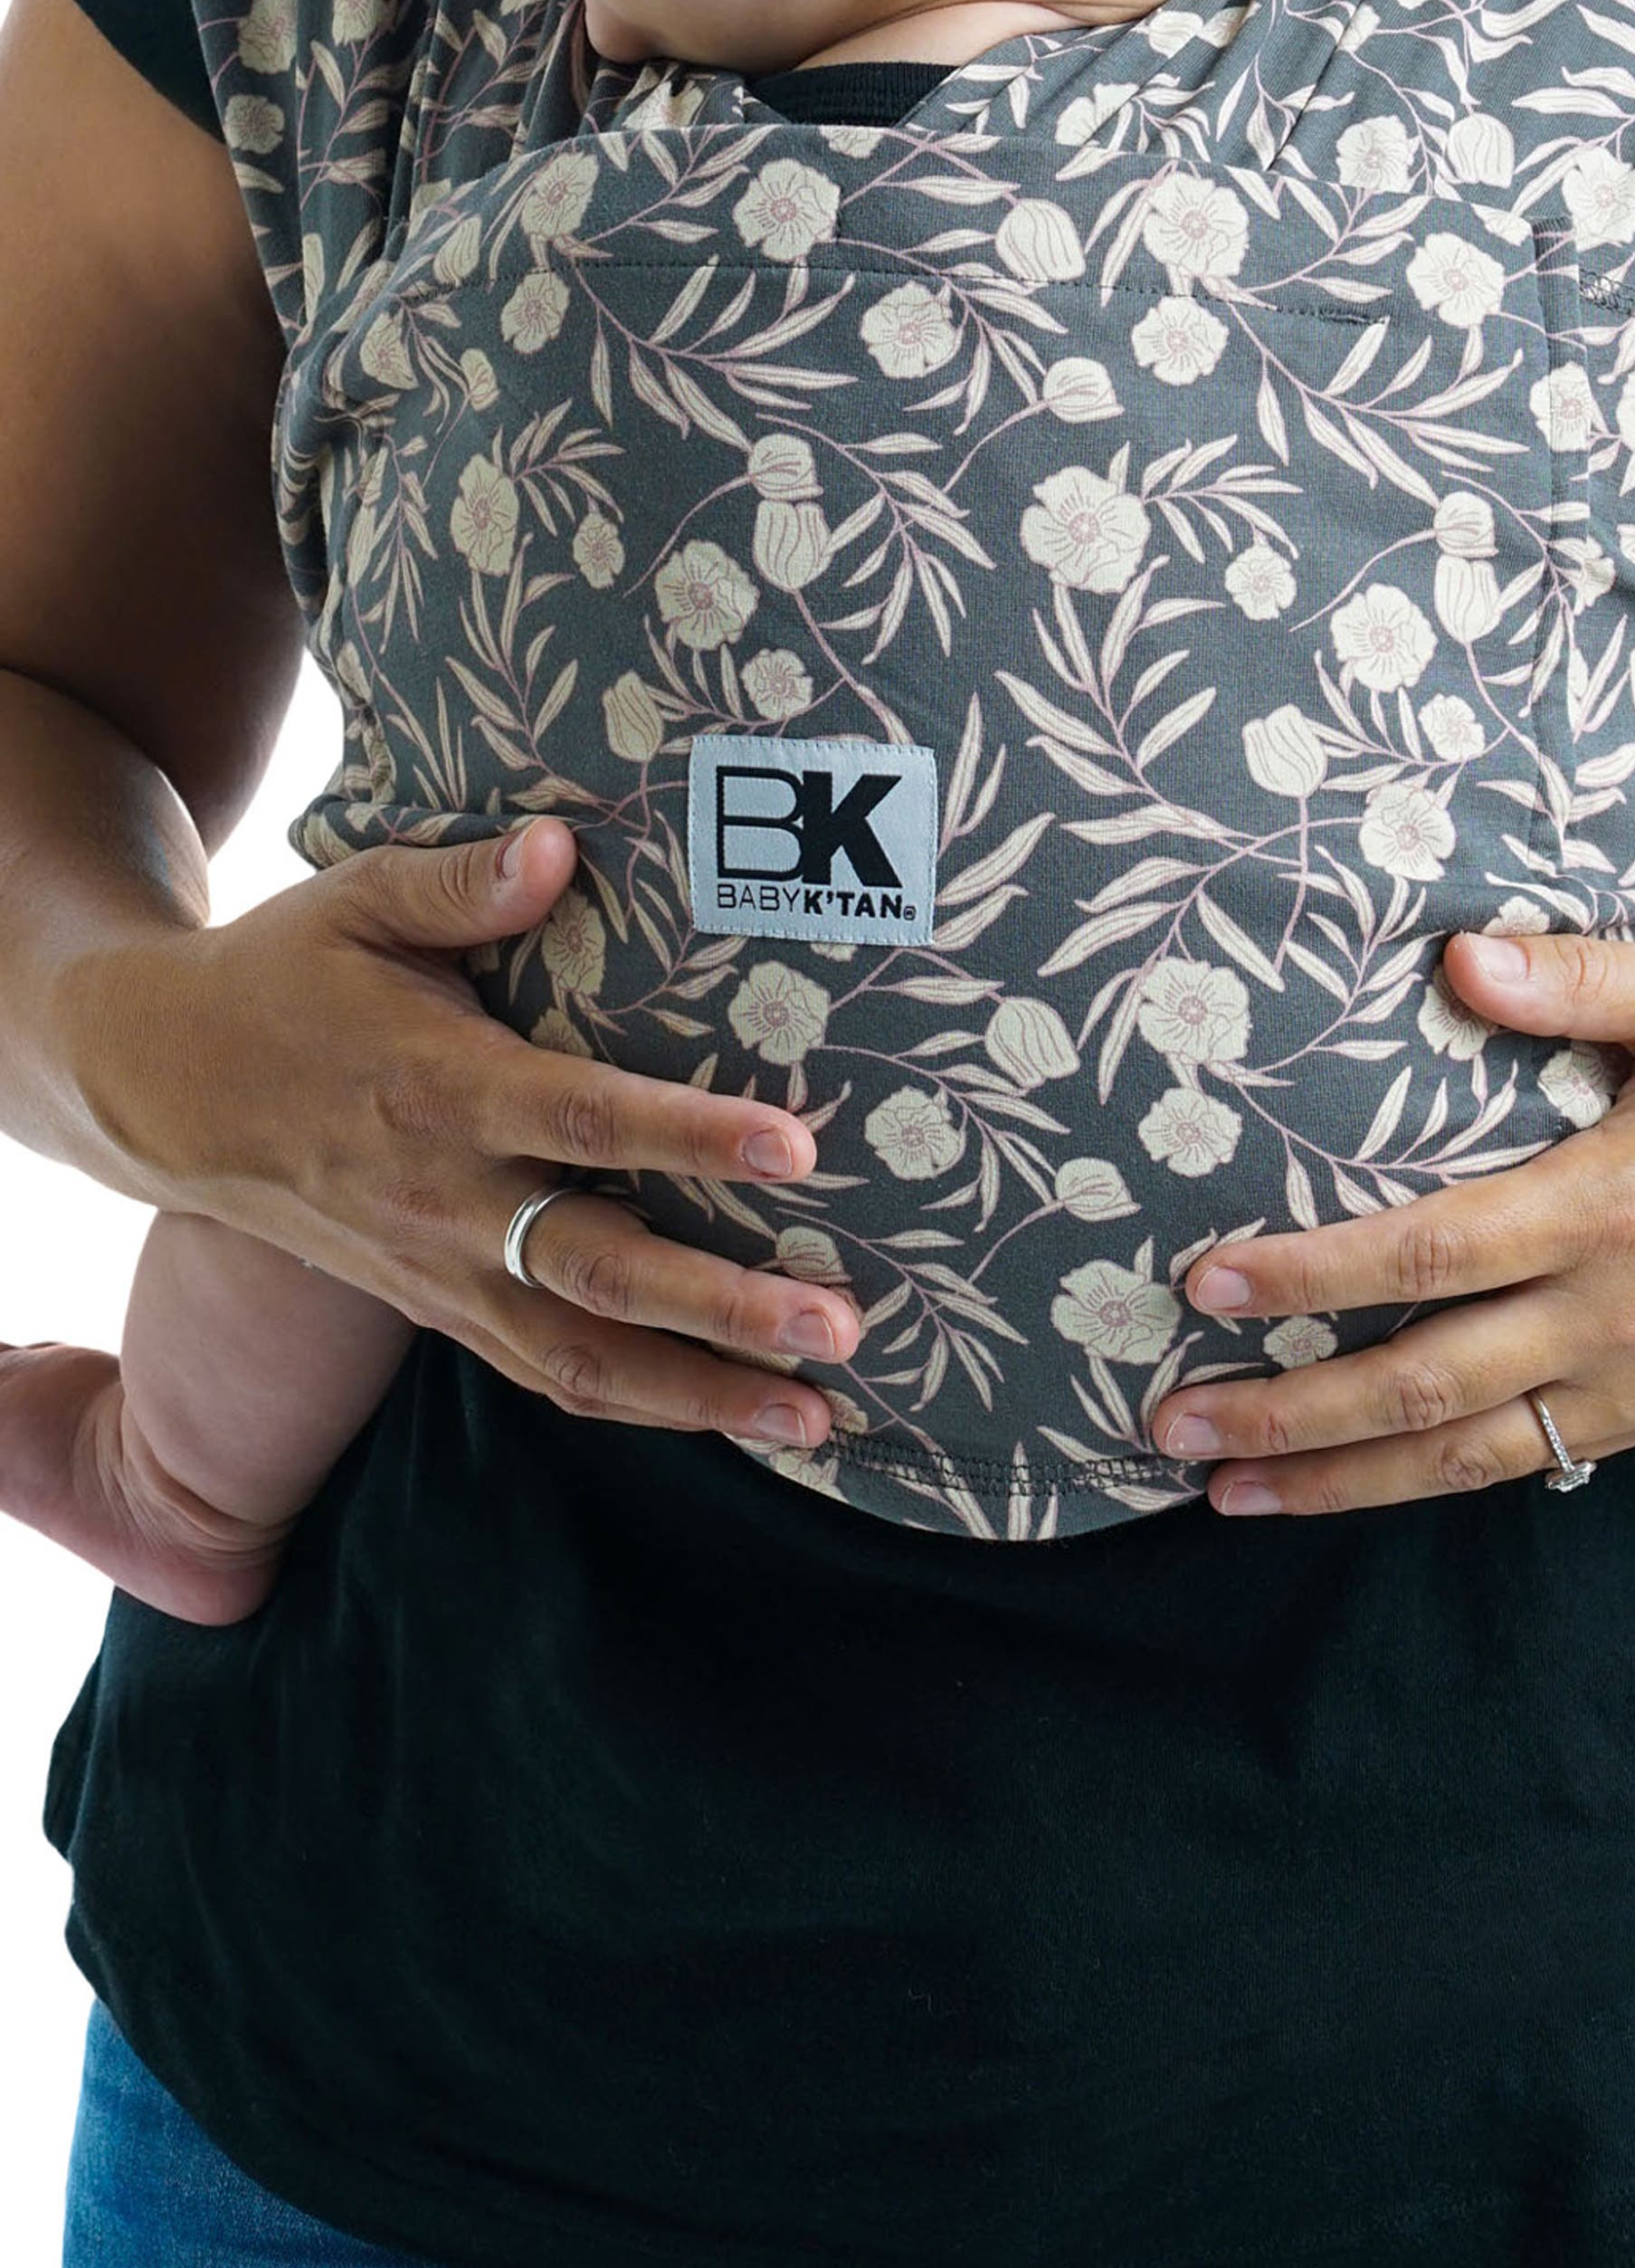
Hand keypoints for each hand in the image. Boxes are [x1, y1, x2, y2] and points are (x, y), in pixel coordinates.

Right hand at [65, 818, 860, 1448]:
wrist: (161, 1088)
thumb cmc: (284, 974)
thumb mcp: (354, 899)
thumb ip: (463, 883)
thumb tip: (561, 849)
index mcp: (436, 1089)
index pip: (581, 1122)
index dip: (688, 1137)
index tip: (796, 1146)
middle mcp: (443, 1201)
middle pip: (599, 1271)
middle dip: (725, 1308)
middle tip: (841, 1325)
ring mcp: (438, 1273)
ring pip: (580, 1358)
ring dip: (706, 1394)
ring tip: (822, 1411)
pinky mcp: (437, 1311)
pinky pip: (546, 1376)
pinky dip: (643, 1408)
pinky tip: (737, 1418)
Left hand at [1148, 929, 1634, 1515]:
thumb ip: (1582, 980)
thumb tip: (1458, 958)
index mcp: (1618, 1203)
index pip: (1430, 1253)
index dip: (1309, 1274)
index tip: (1205, 1280)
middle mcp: (1621, 1314)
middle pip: (1420, 1384)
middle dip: (1284, 1413)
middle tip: (1167, 1422)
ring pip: (1463, 1455)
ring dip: (1333, 1478)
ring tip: (1220, 1490)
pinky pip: (1529, 1464)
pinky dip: (1429, 1483)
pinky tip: (1352, 1486)